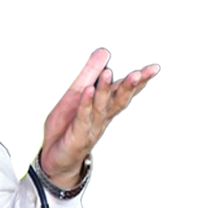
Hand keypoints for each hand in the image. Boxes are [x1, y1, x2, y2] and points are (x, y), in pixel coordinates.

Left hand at [40, 49, 159, 186]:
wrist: (54, 157)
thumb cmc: (67, 125)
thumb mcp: (77, 94)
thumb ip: (89, 74)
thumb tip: (106, 50)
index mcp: (104, 107)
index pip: (123, 91)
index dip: (138, 81)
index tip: (154, 68)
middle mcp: (101, 117)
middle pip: (118, 100)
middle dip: (128, 87)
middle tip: (139, 73)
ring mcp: (91, 127)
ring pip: (100, 107)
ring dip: (104, 90)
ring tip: (108, 72)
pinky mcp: (77, 136)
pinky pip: (82, 118)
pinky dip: (86, 104)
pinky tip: (88, 90)